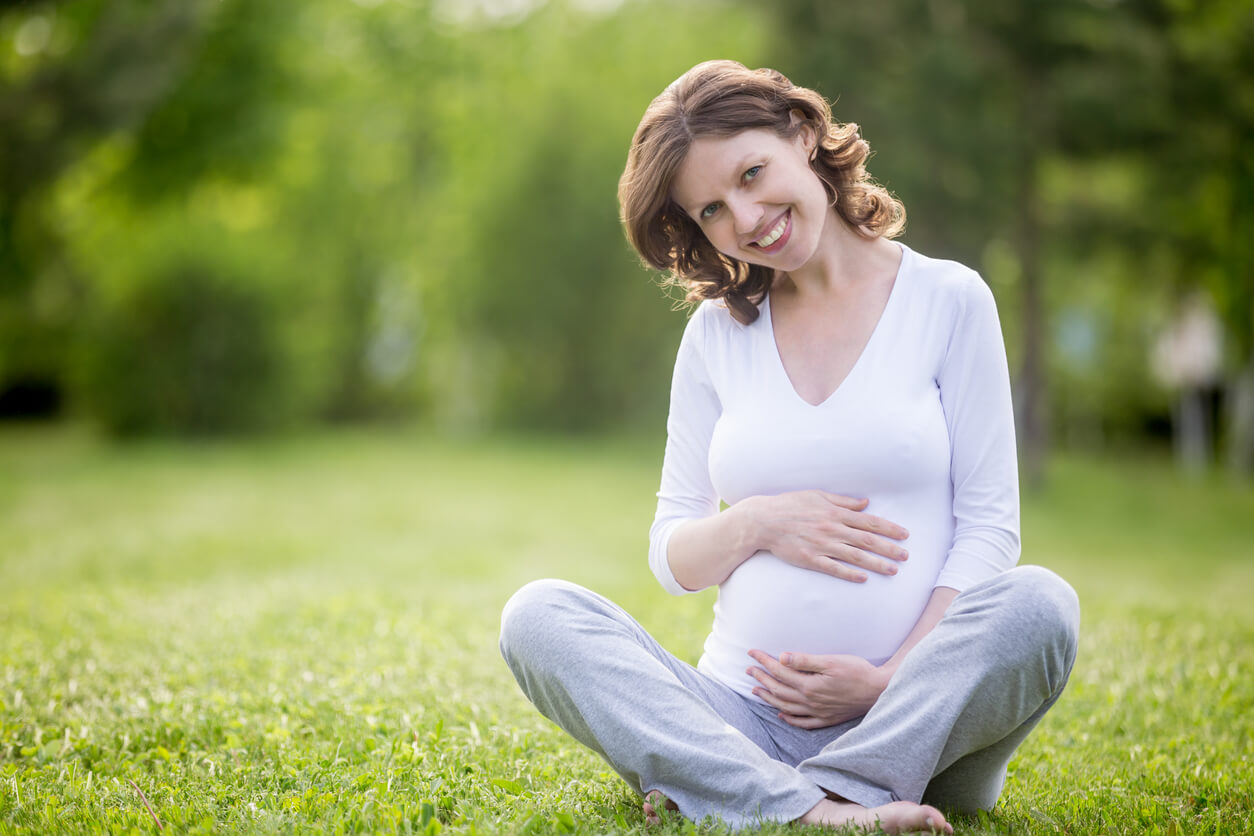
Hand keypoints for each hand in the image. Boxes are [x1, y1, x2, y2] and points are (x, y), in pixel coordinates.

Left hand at [746, 649, 891, 727]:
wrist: (880, 691)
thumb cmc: (857, 671)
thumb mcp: (831, 661)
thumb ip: (805, 661)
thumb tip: (782, 657)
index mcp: (810, 686)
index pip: (780, 672)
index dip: (764, 661)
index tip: (751, 653)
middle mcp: (810, 702)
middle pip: (779, 690)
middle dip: (761, 679)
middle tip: (748, 670)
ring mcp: (818, 713)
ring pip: (786, 707)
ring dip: (769, 698)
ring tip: (755, 690)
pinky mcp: (827, 719)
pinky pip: (803, 723)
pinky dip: (789, 719)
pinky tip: (781, 714)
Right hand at [748, 490, 908, 582]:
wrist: (763, 520)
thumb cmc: (789, 504)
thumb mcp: (817, 495)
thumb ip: (843, 500)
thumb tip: (865, 503)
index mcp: (835, 512)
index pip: (868, 521)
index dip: (889, 528)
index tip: (904, 535)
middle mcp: (832, 529)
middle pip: (867, 540)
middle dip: (889, 548)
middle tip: (906, 556)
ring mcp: (822, 545)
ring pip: (855, 556)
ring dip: (876, 564)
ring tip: (893, 570)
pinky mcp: (810, 559)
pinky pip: (834, 568)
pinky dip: (850, 573)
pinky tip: (864, 578)